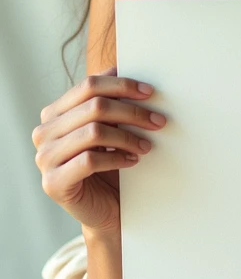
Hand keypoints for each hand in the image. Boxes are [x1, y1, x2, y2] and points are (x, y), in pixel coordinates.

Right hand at [32, 65, 166, 236]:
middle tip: (158, 121)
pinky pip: (90, 160)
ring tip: (147, 144)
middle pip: (94, 107)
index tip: (150, 92)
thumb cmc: (109, 166)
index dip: (122, 85)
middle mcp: (44, 133)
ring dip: (128, 136)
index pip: (89, 85)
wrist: (105, 210)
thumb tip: (126, 67)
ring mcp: (45, 159)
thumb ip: (109, 103)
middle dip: (132, 111)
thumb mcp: (110, 129)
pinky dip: (117, 158)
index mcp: (54, 114)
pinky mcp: (54, 183)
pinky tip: (133, 160)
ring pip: (93, 132)